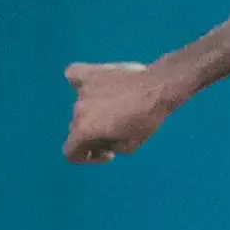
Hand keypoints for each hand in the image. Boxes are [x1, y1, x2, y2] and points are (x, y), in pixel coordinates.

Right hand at [62, 62, 181, 163]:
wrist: (160, 87)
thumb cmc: (147, 119)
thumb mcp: (129, 146)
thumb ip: (108, 147)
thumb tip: (99, 142)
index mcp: (84, 130)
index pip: (70, 152)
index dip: (86, 157)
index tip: (106, 152)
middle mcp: (77, 110)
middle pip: (78, 128)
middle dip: (94, 133)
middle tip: (116, 130)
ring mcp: (82, 90)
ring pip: (81, 105)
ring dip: (94, 110)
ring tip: (117, 107)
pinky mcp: (89, 72)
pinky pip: (74, 76)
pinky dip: (80, 83)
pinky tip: (93, 85)